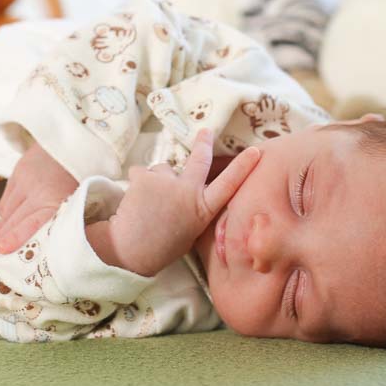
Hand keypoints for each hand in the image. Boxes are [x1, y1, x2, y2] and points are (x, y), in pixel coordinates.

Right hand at [0, 142, 78, 253]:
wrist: (80, 140)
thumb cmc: (87, 175)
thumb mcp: (82, 199)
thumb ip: (65, 219)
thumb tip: (52, 242)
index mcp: (57, 199)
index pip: (31, 223)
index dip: (14, 238)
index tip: (0, 250)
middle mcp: (38, 189)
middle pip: (14, 219)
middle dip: (2, 238)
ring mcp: (25, 178)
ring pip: (7, 209)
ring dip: (4, 225)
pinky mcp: (19, 169)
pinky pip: (7, 196)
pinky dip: (7, 209)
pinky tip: (8, 219)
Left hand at [87, 129, 260, 276]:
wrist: (130, 253)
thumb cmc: (162, 246)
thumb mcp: (190, 230)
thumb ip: (195, 207)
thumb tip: (191, 188)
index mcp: (203, 209)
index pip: (229, 184)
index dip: (243, 166)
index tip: (255, 151)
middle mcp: (188, 192)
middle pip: (199, 159)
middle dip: (204, 143)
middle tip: (206, 132)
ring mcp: (167, 182)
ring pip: (163, 169)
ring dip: (157, 180)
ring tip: (148, 204)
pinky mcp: (145, 177)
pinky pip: (141, 171)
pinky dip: (138, 183)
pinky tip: (135, 200)